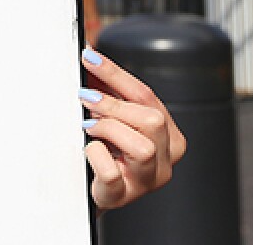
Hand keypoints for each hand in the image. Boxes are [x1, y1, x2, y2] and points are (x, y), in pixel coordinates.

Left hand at [80, 48, 186, 211]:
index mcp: (168, 135)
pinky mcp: (123, 195)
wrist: (96, 189)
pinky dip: (96, 156)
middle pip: (151, 119)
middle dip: (113, 104)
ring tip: (88, 127)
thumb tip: (90, 59)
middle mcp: (165, 158)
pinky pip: (112, 173)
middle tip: (85, 97)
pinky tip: (89, 149)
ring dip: (108, 129)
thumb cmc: (109, 152)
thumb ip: (108, 92)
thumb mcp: (112, 119)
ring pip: (142, 147)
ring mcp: (147, 180)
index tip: (89, 57)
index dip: (115, 74)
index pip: (146, 96)